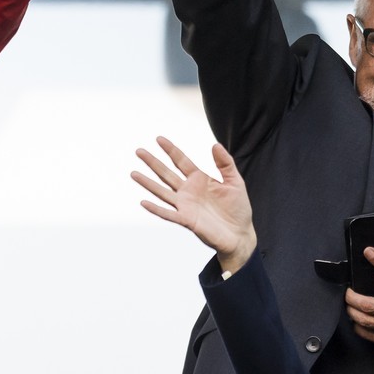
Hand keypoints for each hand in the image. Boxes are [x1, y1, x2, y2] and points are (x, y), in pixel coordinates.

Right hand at [133, 137, 255, 274]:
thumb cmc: (238, 209)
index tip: (159, 139)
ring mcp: (185, 205)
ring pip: (162, 192)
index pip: (181, 161)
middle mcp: (188, 191)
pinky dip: (156, 209)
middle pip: (166, 173)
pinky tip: (144, 202)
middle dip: (153, 162)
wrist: (240, 234)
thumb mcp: (235, 182)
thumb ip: (225, 163)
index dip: (171, 150)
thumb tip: (215, 145)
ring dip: (148, 183)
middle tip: (139, 151)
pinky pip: (168, 214)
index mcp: (199, 179)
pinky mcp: (186, 220)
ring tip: (134, 173)